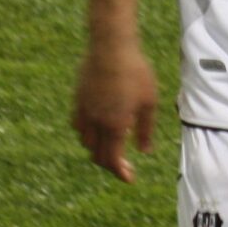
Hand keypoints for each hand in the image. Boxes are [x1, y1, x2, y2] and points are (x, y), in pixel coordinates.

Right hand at [72, 42, 157, 181]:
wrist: (111, 47)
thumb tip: (144, 151)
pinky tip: (96, 130)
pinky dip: (86, 134)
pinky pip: (78, 126)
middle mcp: (97, 122)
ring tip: (111, 147)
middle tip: (123, 165)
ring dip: (98, 150)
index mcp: (116, 125)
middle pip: (98, 155)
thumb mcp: (149, 102)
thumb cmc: (136, 72)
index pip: (114, 159)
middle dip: (111, 164)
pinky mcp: (78, 100)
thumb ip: (145, 130)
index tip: (129, 179)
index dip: (121, 172)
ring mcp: (85, 111)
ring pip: (86, 142)